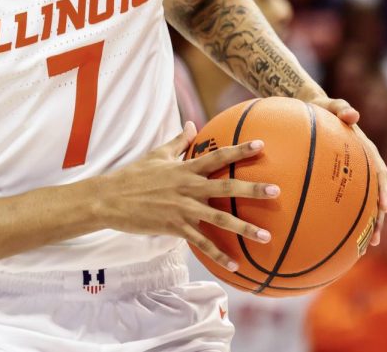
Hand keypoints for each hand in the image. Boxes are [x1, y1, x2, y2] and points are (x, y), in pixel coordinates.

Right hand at [96, 122, 279, 271]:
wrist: (110, 199)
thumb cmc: (133, 175)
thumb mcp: (157, 155)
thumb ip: (178, 141)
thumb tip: (192, 123)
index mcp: (184, 168)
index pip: (217, 156)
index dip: (240, 150)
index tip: (262, 145)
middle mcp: (187, 187)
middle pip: (226, 187)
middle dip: (252, 189)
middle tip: (276, 191)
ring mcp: (182, 208)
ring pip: (219, 218)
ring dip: (244, 227)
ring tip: (266, 236)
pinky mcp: (175, 227)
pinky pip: (201, 242)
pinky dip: (218, 254)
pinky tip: (236, 264)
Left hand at [295, 85, 386, 248]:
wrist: (311, 108)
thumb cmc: (321, 107)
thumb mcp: (330, 104)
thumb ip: (341, 107)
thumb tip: (353, 114)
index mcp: (366, 151)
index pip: (380, 173)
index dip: (383, 190)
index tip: (383, 208)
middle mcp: (363, 166)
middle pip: (377, 198)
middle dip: (379, 221)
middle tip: (375, 241)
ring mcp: (352, 176)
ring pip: (363, 205)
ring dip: (366, 227)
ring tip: (364, 249)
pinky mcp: (338, 181)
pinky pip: (343, 202)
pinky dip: (342, 219)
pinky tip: (333, 237)